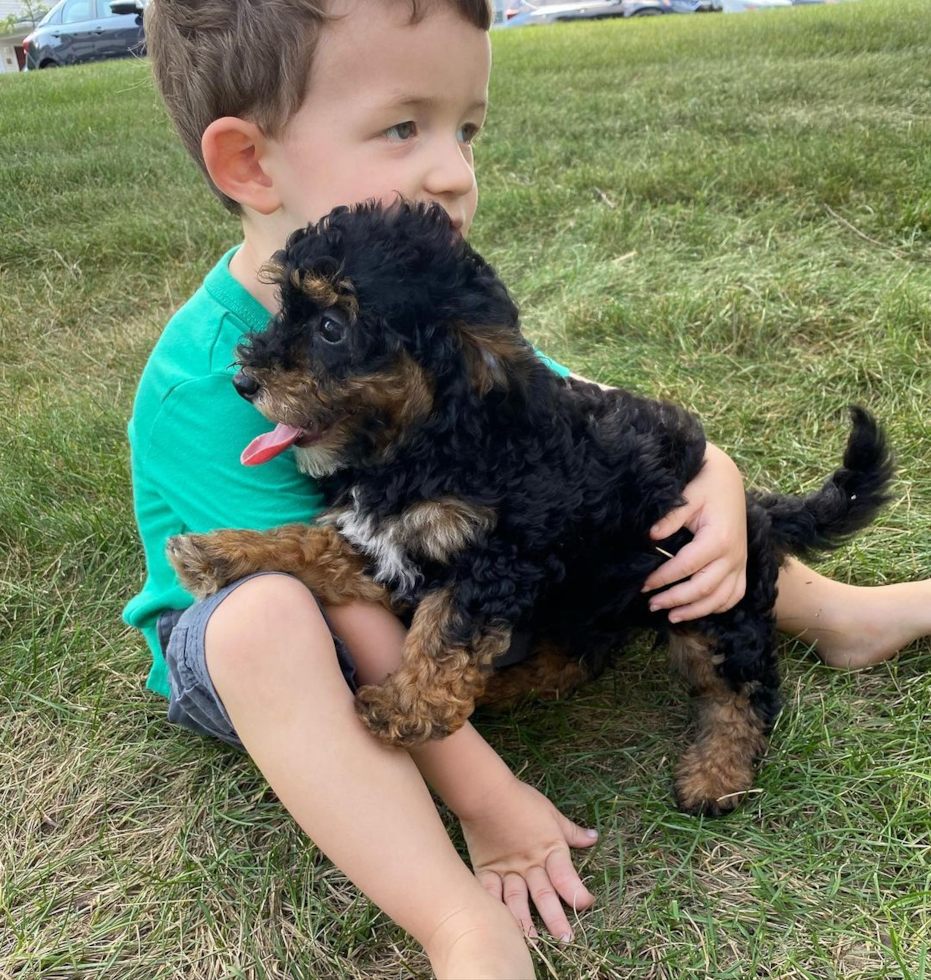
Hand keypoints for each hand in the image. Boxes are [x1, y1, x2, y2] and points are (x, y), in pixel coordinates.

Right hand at [459, 777, 596, 940]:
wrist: (486, 793)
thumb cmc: (521, 800)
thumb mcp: (552, 814)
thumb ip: (572, 832)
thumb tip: (594, 838)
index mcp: (549, 849)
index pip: (566, 876)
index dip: (577, 892)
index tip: (587, 903)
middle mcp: (530, 864)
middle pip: (544, 895)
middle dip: (556, 918)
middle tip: (566, 939)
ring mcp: (507, 869)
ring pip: (518, 901)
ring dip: (525, 923)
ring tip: (532, 944)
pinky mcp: (487, 870)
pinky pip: (490, 894)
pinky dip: (494, 908)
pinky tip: (497, 923)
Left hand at [643, 443, 747, 621]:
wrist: (729, 479)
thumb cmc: (705, 485)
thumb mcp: (687, 496)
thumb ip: (670, 518)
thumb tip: (650, 536)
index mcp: (719, 539)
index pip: (686, 567)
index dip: (663, 578)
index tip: (643, 585)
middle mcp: (733, 555)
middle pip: (703, 589)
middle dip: (676, 600)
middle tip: (651, 605)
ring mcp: (740, 562)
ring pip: (721, 598)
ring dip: (696, 611)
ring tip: (672, 617)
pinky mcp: (742, 564)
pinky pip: (735, 594)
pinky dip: (719, 606)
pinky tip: (699, 609)